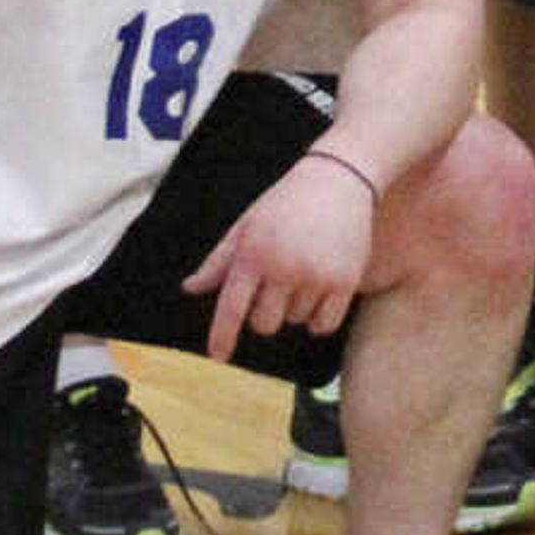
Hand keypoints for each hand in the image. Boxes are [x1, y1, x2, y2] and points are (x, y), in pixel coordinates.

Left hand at [185, 149, 375, 356]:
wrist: (340, 178)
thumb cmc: (286, 202)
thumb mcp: (246, 225)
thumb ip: (218, 262)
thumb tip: (189, 288)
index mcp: (253, 253)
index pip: (231, 307)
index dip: (222, 335)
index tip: (218, 356)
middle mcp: (284, 267)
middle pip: (264, 324)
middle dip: (266, 312)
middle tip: (277, 284)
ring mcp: (316, 276)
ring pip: (295, 321)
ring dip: (296, 307)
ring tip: (305, 270)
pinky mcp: (345, 281)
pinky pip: (324, 325)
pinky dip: (319, 318)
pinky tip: (320, 292)